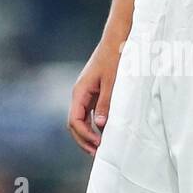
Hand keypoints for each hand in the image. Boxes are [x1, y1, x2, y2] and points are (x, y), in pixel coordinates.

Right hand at [68, 38, 122, 154]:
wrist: (117, 40)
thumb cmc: (115, 58)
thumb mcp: (113, 82)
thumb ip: (106, 103)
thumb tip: (99, 125)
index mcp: (80, 91)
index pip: (74, 120)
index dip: (84, 135)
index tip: (98, 144)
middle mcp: (80, 94)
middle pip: (74, 123)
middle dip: (83, 139)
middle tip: (97, 153)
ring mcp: (87, 94)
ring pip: (81, 120)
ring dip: (88, 135)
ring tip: (100, 147)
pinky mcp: (95, 93)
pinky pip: (90, 114)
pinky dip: (94, 126)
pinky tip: (104, 133)